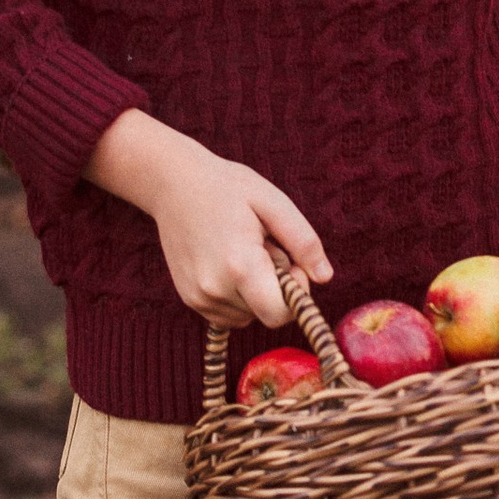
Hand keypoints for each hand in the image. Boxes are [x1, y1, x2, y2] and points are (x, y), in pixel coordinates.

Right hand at [85, 110, 330, 331]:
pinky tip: (227, 261)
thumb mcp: (274, 203)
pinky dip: (237, 295)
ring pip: (248, 316)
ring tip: (241, 251)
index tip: (289, 262)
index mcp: (239, 265)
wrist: (173, 183)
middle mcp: (215, 289)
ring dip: (255, 292)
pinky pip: (228, 313)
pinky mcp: (189, 299)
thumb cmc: (227, 187)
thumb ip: (304, 242)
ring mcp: (198, 297)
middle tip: (261, 247)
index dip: (295, 295)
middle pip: (266, 313)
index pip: (279, 315)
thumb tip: (324, 278)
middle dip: (274, 287)